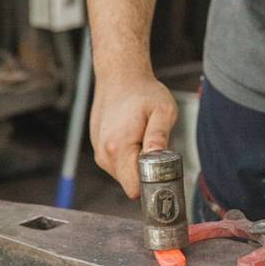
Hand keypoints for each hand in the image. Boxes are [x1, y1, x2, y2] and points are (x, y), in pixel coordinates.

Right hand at [90, 74, 178, 198]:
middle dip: (147, 174)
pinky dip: (130, 158)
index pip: (134, 188)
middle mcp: (104, 154)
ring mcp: (100, 153)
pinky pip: (119, 165)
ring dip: (138, 165)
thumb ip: (159, 137)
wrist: (119, 77)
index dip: (152, 186)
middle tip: (158, 151)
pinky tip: (135, 138)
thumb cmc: (143, 92)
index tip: (165, 176)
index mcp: (119, 147)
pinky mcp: (99, 150)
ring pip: (125, 175)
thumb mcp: (163, 111)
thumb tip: (158, 161)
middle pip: (130, 184)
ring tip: (145, 139)